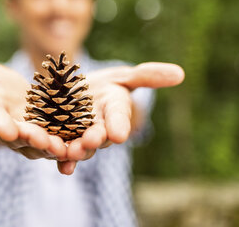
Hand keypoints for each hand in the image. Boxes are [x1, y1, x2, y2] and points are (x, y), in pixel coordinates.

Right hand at [0, 54, 66, 160]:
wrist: (17, 98)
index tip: (5, 128)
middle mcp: (10, 129)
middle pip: (20, 136)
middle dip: (30, 139)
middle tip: (42, 140)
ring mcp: (32, 136)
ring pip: (42, 145)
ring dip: (52, 148)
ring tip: (65, 147)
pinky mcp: (52, 136)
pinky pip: (61, 142)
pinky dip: (70, 146)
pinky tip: (86, 143)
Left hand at [58, 63, 184, 173]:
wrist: (74, 95)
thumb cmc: (104, 86)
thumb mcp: (122, 76)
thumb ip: (146, 76)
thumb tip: (180, 73)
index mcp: (115, 111)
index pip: (119, 117)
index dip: (119, 124)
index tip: (119, 133)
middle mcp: (100, 128)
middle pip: (99, 135)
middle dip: (96, 139)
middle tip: (92, 140)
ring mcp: (80, 137)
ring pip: (80, 147)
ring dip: (77, 151)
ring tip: (70, 152)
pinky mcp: (61, 140)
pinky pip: (61, 150)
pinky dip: (59, 158)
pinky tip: (58, 164)